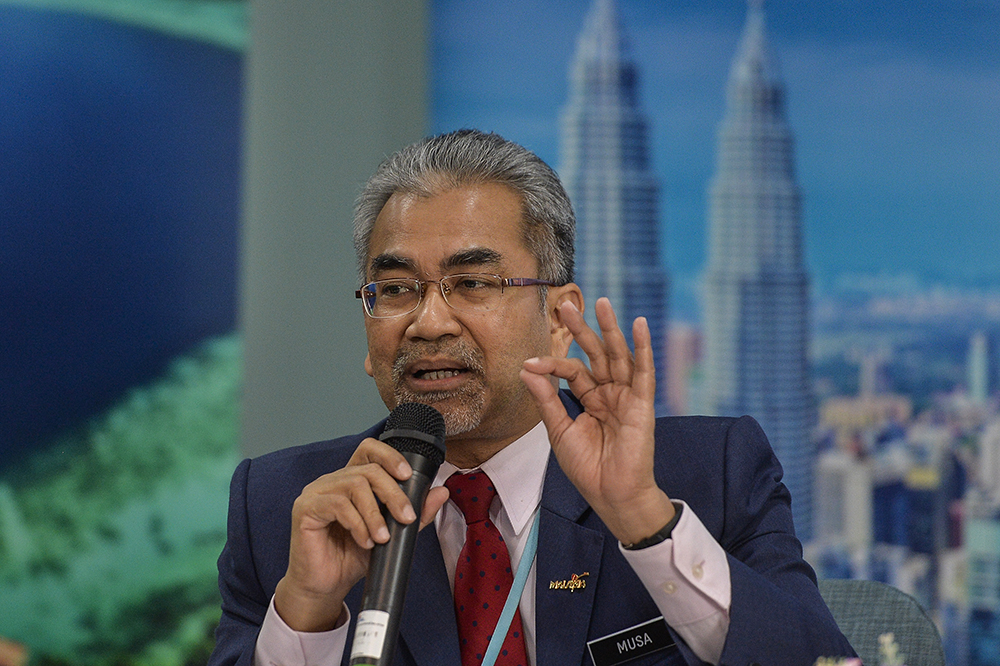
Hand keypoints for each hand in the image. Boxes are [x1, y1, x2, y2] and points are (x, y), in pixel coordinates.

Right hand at [274, 438, 449, 631]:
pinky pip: (337, 505)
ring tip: (383, 538)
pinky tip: (364, 541)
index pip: (369, 450)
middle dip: (393, 494)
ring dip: (375, 513)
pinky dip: (357, 524)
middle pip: (369, 470)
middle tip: (406, 518)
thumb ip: (416, 514)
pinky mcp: (305, 508)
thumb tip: (442, 492)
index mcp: (351, 480)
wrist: (325, 586)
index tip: (407, 475)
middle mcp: (333, 481)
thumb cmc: (352, 557)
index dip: (389, 456)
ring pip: (354, 485)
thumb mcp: (391, 534)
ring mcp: (316, 492)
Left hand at [519, 297, 673, 544]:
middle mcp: (609, 393)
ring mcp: (626, 396)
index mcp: (590, 399)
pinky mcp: (642, 405)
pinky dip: (643, 348)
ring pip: (618, 356)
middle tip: (565, 305)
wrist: (610, 495)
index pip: (572, 371)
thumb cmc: (588, 468)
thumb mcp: (559, 431)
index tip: (530, 363)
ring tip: (601, 303)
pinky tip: (640, 325)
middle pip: (595, 354)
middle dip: (582, 329)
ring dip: (611, 329)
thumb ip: (546, 399)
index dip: (552, 365)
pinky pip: (643, 372)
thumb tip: (527, 369)